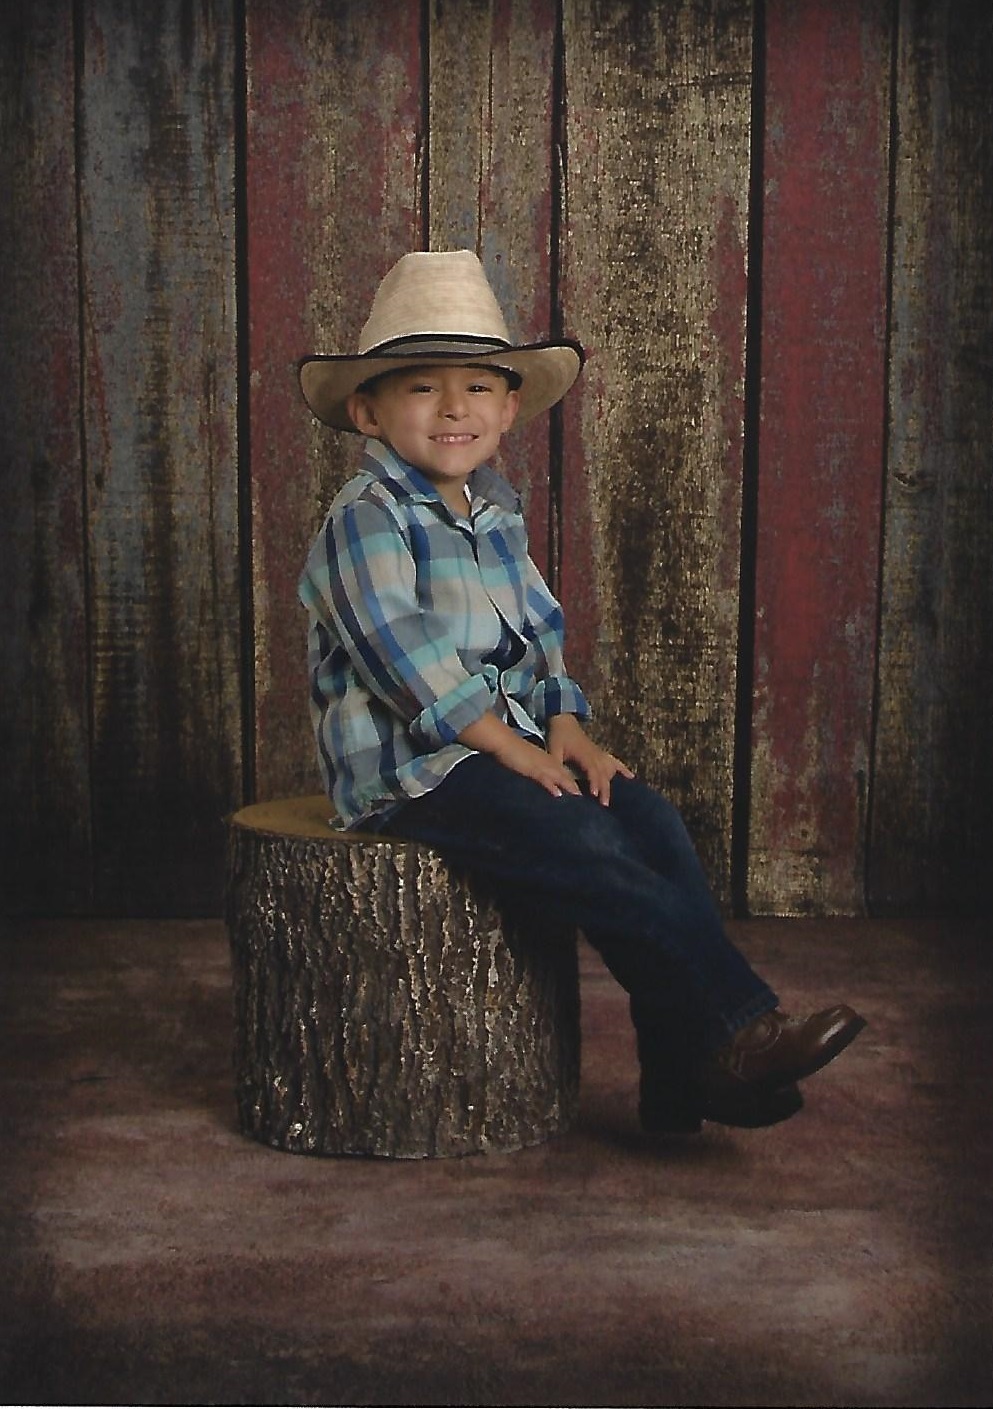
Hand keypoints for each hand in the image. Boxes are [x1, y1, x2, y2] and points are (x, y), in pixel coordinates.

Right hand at [458, 711, 581, 798]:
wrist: (503, 741)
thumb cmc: (511, 752)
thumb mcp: (527, 763)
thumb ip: (535, 772)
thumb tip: (539, 780)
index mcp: (547, 760)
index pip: (563, 773)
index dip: (573, 783)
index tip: (581, 794)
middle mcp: (548, 762)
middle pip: (566, 776)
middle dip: (576, 788)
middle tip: (586, 797)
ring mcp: (541, 765)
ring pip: (560, 777)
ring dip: (570, 787)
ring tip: (579, 798)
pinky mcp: (532, 768)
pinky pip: (545, 778)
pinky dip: (552, 786)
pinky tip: (558, 794)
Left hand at [546, 715, 633, 805]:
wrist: (564, 721)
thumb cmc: (558, 736)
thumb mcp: (553, 750)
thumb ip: (555, 765)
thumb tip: (556, 780)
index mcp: (583, 754)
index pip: (592, 770)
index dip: (594, 782)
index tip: (595, 794)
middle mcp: (595, 754)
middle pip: (603, 773)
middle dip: (604, 789)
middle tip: (604, 804)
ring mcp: (600, 754)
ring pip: (609, 770)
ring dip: (611, 784)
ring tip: (609, 800)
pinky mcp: (601, 753)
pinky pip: (615, 761)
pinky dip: (623, 769)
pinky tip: (631, 777)